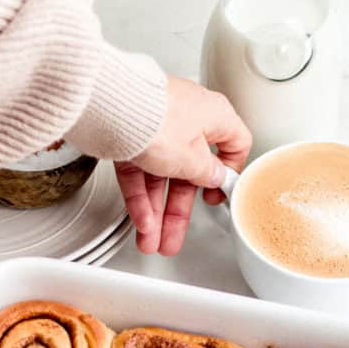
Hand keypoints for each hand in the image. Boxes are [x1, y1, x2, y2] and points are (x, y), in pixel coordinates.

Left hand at [115, 76, 250, 255]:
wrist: (114, 107)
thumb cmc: (159, 117)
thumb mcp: (193, 158)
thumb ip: (207, 174)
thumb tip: (216, 178)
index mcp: (213, 116)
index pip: (234, 144)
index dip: (229, 173)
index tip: (218, 195)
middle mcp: (186, 120)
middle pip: (188, 174)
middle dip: (179, 212)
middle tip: (174, 237)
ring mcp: (157, 128)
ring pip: (160, 179)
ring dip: (156, 214)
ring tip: (151, 240)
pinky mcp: (131, 138)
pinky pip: (139, 175)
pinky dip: (139, 200)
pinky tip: (141, 222)